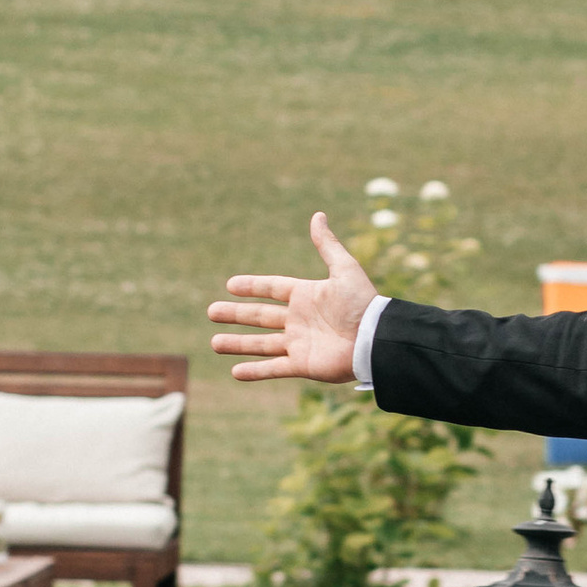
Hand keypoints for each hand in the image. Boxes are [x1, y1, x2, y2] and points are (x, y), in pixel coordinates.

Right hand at [208, 216, 380, 385]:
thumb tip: (318, 215)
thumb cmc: (362, 303)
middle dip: (236, 314)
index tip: (230, 285)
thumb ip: (327, 244)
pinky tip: (235, 371)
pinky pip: (274, 368)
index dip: (252, 286)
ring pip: (261, 344)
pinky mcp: (303, 365)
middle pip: (260, 316)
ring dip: (238, 344)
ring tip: (215, 342)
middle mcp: (299, 320)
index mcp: (307, 296)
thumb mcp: (344, 268)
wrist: (375, 338)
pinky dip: (255, 371)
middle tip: (211, 311)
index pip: (273, 288)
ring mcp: (300, 343)